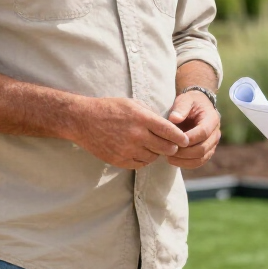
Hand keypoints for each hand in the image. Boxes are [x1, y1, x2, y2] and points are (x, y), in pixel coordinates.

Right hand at [70, 96, 187, 169]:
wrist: (82, 120)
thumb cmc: (109, 109)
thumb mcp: (132, 104)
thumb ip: (151, 115)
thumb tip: (169, 126)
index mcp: (142, 118)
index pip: (170, 132)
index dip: (181, 138)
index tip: (185, 140)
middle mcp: (137, 135)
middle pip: (166, 148)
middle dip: (171, 147)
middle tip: (171, 145)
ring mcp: (127, 149)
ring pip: (154, 157)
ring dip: (155, 153)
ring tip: (150, 146)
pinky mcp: (119, 160)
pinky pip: (140, 164)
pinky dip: (143, 159)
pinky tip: (139, 151)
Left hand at [166, 90, 220, 168]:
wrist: (198, 107)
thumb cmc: (190, 102)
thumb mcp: (185, 99)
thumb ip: (180, 107)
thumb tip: (174, 119)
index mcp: (212, 119)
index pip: (203, 132)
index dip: (189, 138)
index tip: (173, 140)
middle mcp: (215, 134)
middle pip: (203, 148)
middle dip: (184, 152)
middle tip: (168, 150)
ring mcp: (213, 144)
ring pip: (201, 158)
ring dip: (184, 160)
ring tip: (168, 157)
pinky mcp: (207, 151)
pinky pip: (199, 162)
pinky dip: (186, 164)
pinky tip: (173, 161)